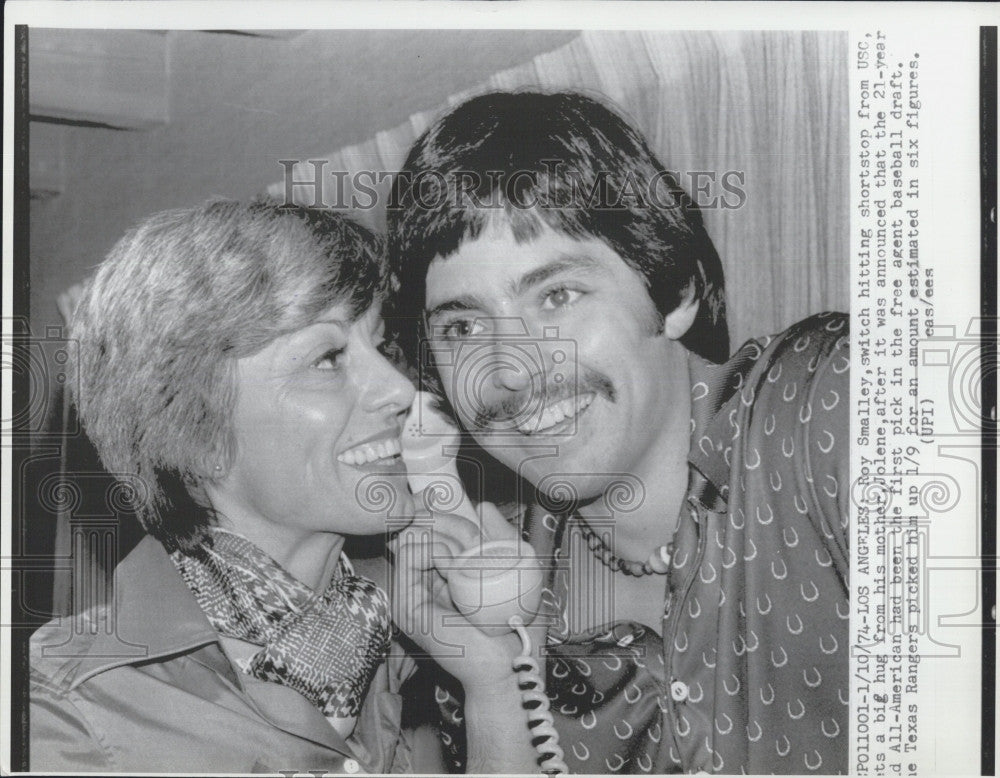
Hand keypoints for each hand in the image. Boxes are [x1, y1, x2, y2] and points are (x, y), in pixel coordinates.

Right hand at [389, 501, 544, 690]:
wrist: (512, 665)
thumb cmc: (516, 623)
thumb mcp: (512, 563)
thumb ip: (496, 532)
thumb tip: (479, 506)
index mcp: (442, 573)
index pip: (430, 526)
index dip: (445, 512)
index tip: (469, 516)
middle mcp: (422, 582)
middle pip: (422, 525)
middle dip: (453, 521)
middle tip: (476, 539)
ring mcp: (412, 595)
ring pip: (415, 535)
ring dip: (448, 537)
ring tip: (471, 557)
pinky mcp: (408, 606)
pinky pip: (411, 554)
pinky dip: (436, 550)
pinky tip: (456, 567)